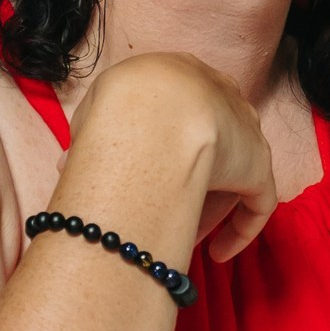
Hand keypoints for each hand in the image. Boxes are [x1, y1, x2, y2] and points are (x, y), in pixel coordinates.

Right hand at [73, 52, 279, 262]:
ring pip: (230, 175)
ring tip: (183, 241)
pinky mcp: (258, 164)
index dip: (162, 155)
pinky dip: (239, 230)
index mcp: (180, 76)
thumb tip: (71, 163)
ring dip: (206, 211)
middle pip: (208, 145)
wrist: (150, 111)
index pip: (180, 116)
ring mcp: (244, 129)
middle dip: (185, 185)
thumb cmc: (113, 110)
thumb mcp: (89, 113)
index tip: (143, 181)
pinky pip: (257, 202)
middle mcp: (219, 95)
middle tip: (160, 215)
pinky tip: (219, 253)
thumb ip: (88, 136)